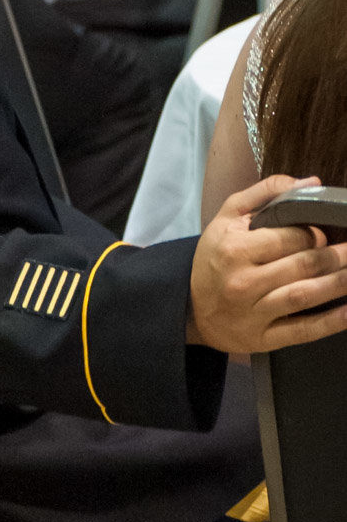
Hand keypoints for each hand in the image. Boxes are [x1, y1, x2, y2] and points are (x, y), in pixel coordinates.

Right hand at [188, 175, 346, 353]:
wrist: (190, 308)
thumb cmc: (214, 258)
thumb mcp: (227, 218)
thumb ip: (266, 192)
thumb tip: (311, 182)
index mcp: (235, 249)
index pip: (291, 237)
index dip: (317, 233)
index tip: (327, 232)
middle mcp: (243, 281)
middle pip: (304, 264)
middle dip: (338, 255)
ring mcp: (253, 313)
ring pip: (307, 294)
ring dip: (340, 282)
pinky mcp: (262, 338)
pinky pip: (303, 330)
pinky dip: (332, 322)